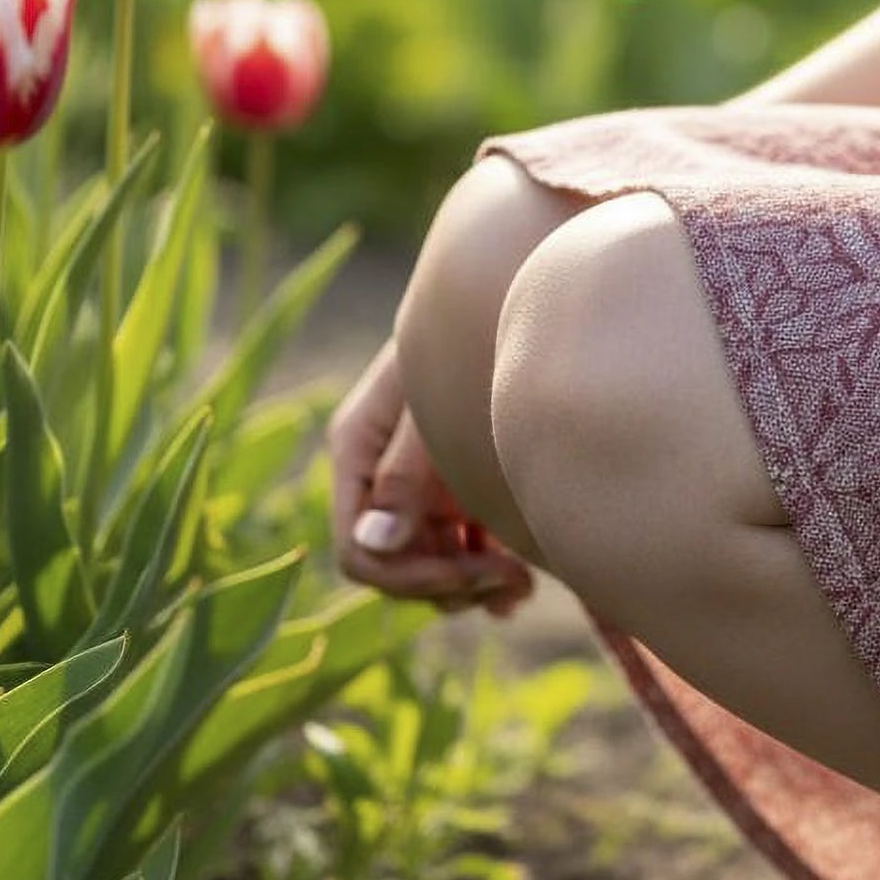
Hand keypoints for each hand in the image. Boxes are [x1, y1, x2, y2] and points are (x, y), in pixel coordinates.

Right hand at [328, 339, 533, 615]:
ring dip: (468, 585)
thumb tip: (373, 544)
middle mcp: (377, 474)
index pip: (357, 550)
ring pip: (425, 563)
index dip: (409, 577)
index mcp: (357, 451)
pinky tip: (519, 583)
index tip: (472, 576)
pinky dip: (480, 568)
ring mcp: (413, 482)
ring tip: (522, 586)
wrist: (503, 292)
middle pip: (393, 566)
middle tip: (514, 584)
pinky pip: (451, 545)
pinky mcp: (447, 483)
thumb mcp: (433, 407)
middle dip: (449, 583)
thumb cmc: (467, 340)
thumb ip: (407, 473)